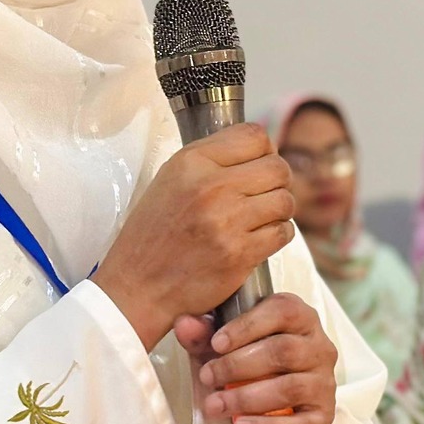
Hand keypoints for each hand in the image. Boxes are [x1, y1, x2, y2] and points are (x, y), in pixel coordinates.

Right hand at [92, 125, 294, 349]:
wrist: (138, 287)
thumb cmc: (154, 235)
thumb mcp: (170, 180)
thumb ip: (211, 161)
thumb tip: (260, 151)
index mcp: (191, 162)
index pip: (254, 136)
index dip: (264, 150)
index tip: (258, 165)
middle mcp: (210, 187)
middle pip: (277, 167)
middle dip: (277, 181)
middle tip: (263, 195)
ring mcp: (227, 221)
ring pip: (285, 200)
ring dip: (279, 210)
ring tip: (261, 218)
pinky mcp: (240, 254)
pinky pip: (283, 233)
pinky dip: (278, 235)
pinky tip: (260, 239)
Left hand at [179, 294, 338, 423]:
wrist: (266, 415)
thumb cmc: (246, 368)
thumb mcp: (220, 347)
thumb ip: (203, 334)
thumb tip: (184, 324)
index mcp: (299, 318)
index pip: (282, 310)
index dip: (247, 326)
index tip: (216, 344)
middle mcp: (319, 347)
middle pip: (284, 350)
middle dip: (238, 365)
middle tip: (208, 376)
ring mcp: (324, 383)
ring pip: (290, 387)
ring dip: (246, 397)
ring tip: (215, 405)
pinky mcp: (322, 417)